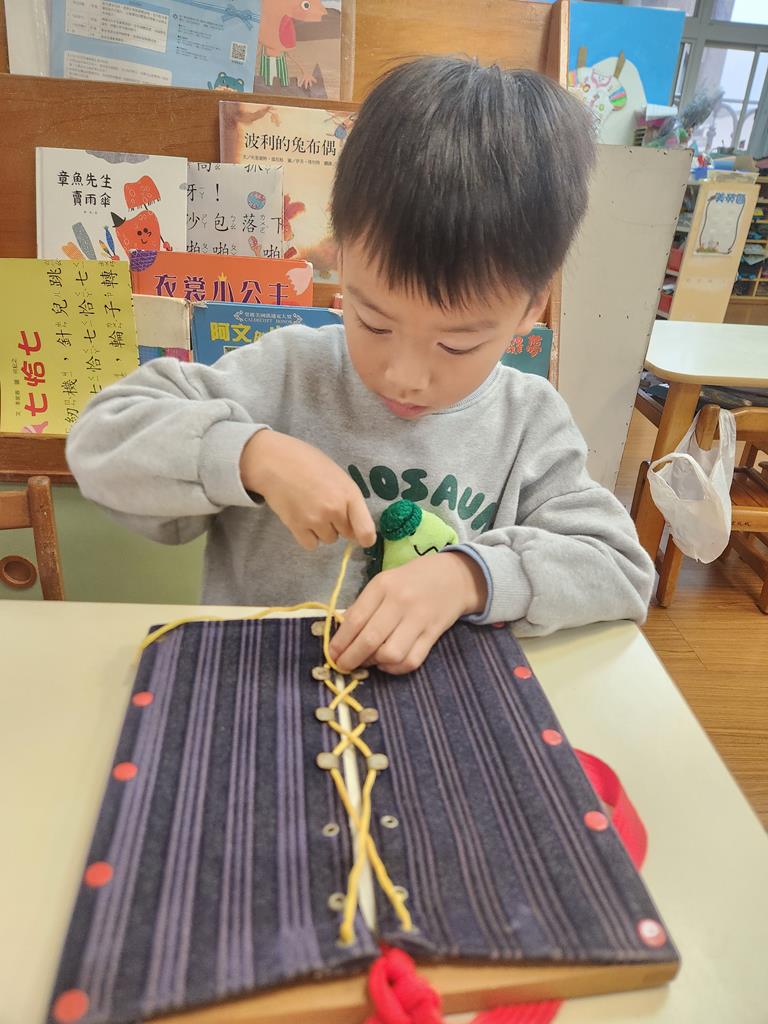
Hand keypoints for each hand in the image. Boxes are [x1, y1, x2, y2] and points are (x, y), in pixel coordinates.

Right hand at [240, 430, 375, 550]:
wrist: (275, 462)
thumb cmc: (308, 463)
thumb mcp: (338, 475)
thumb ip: (348, 499)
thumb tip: (355, 525)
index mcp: (349, 493)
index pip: (366, 531)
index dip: (365, 538)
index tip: (361, 537)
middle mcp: (335, 509)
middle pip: (346, 534)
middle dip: (340, 525)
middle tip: (325, 508)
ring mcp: (315, 520)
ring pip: (328, 539)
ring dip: (323, 530)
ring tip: (311, 510)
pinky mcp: (297, 526)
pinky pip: (311, 545)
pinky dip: (308, 537)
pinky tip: (303, 520)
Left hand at [329, 552, 486, 674]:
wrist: (454, 576)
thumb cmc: (411, 580)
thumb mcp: (384, 582)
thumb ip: (364, 606)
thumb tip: (342, 636)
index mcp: (383, 585)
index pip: (355, 619)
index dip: (340, 642)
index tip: (331, 655)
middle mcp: (400, 601)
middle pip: (370, 639)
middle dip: (351, 658)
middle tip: (343, 666)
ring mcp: (419, 618)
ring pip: (391, 653)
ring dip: (375, 663)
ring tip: (369, 661)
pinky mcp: (433, 634)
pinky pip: (412, 660)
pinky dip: (395, 668)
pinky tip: (387, 663)